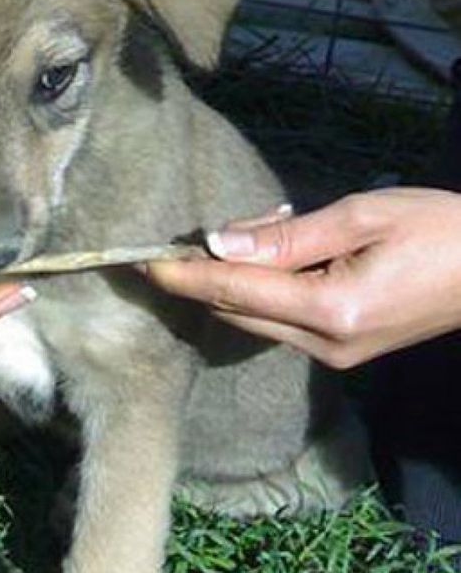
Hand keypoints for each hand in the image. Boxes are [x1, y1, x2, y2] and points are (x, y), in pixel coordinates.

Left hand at [142, 188, 460, 367]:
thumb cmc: (440, 229)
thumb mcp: (361, 216)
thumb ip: (285, 235)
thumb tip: (218, 242)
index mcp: (330, 309)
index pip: (235, 291)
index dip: (184, 276)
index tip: (140, 261)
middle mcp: (324, 345)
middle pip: (237, 310)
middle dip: (201, 277)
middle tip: (179, 241)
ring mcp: (333, 356)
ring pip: (255, 318)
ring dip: (234, 280)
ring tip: (251, 232)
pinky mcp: (341, 353)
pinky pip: (279, 322)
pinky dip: (261, 291)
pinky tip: (273, 255)